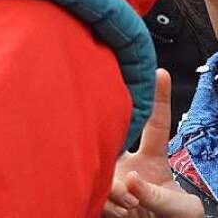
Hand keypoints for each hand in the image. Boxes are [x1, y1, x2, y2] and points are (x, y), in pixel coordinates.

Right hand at [103, 69, 203, 217]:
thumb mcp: (181, 210)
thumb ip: (159, 195)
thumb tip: (129, 178)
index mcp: (153, 159)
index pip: (156, 125)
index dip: (158, 99)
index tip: (159, 72)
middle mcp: (127, 161)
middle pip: (115, 137)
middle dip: (115, 139)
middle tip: (127, 162)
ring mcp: (110, 175)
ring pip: (102, 167)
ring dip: (117, 190)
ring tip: (131, 206)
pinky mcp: (96, 192)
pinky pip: (94, 190)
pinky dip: (108, 204)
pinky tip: (118, 210)